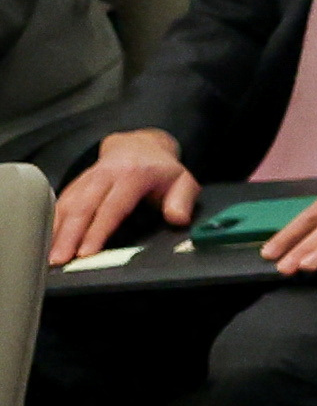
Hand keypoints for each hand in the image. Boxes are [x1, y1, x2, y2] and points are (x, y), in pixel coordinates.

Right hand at [51, 129, 195, 264]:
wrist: (139, 145)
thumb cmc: (161, 170)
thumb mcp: (182, 181)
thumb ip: (182, 200)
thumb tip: (177, 219)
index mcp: (132, 176)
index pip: (112, 207)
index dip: (98, 231)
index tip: (86, 252)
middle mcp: (105, 175)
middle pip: (83, 207)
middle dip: (69, 235)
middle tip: (60, 260)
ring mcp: (87, 178)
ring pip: (67, 205)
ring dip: (56, 231)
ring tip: (50, 256)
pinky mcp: (76, 184)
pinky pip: (61, 202)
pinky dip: (51, 222)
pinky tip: (45, 239)